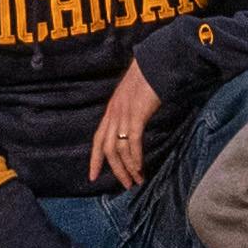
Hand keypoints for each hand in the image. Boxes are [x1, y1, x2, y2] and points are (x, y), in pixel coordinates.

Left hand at [89, 56, 163, 190]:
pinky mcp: (136, 115)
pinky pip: (132, 142)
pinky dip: (135, 158)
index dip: (94, 159)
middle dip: (115, 170)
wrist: (155, 63)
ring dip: (128, 168)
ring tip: (137, 180)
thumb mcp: (132, 97)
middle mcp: (114, 114)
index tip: (92, 176)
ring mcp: (124, 115)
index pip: (97, 140)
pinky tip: (140, 168)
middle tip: (126, 184)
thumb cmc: (148, 78)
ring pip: (119, 149)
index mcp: (111, 111)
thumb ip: (130, 111)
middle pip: (107, 149)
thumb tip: (134, 125)